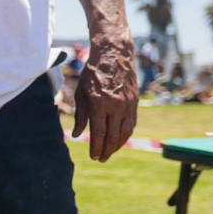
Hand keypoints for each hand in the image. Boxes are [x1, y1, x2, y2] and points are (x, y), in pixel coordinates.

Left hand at [73, 39, 137, 161]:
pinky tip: (120, 139)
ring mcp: (128, 104)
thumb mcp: (81, 92)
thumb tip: (77, 135)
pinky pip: (132, 122)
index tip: (93, 156)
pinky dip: (126, 133)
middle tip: (101, 159)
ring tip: (110, 152)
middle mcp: (116, 105)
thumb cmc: (93, 73)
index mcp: (100, 103)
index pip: (99, 132)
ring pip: (126, 131)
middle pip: (113, 135)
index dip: (97, 147)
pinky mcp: (135, 101)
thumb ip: (80, 115)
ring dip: (118, 145)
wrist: (114, 54)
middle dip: (107, 150)